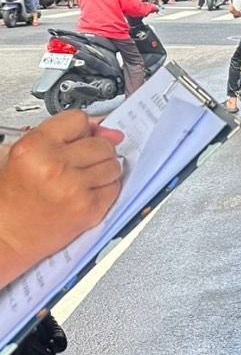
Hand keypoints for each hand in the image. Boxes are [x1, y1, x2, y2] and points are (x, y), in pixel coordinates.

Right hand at [0, 113, 124, 285]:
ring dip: (102, 170)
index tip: (76, 138)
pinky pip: (115, 188)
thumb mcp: (25, 155)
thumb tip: (107, 130)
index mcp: (34, 148)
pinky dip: (105, 189)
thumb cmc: (11, 197)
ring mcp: (74, 189)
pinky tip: (85, 193)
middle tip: (77, 163)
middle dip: (94, 151)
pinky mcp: (88, 209)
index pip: (79, 120)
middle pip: (101, 144)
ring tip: (80, 179)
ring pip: (113, 165)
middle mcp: (55, 166)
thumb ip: (64, 135)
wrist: (4, 234)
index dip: (79, 130)